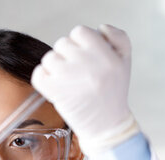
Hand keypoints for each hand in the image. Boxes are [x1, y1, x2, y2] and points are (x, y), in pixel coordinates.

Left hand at [32, 24, 139, 154]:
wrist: (107, 126)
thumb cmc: (114, 93)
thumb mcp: (125, 61)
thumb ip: (118, 38)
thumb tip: (101, 28)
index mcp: (106, 55)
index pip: (80, 32)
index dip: (81, 43)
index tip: (86, 57)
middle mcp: (88, 64)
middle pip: (62, 43)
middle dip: (67, 56)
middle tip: (78, 73)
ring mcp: (69, 78)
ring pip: (49, 58)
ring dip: (55, 68)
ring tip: (69, 82)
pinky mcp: (55, 92)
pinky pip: (39, 74)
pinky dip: (43, 79)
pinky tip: (56, 87)